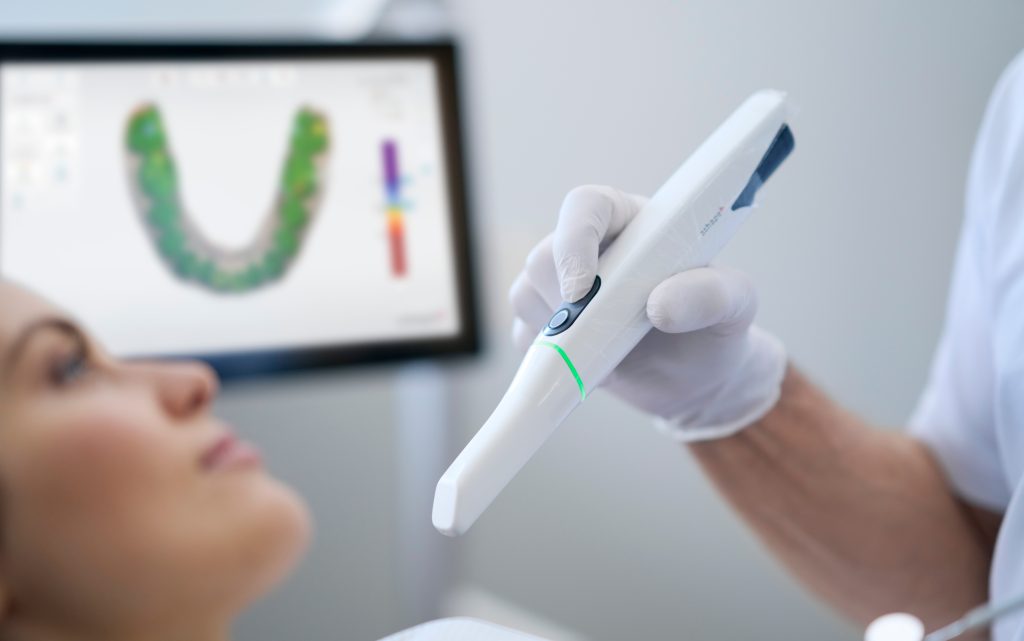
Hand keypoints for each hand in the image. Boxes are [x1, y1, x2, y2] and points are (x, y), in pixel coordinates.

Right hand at [509, 185, 787, 440]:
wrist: (696, 379)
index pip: (586, 206)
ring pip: (525, 293)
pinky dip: (545, 355)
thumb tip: (660, 305)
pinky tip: (587, 363)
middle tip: (604, 331)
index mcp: (632, 223)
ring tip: (606, 349)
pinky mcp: (549, 327)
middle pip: (544, 256)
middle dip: (564, 299)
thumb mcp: (735, 306)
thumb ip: (710, 296)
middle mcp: (591, 249)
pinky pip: (522, 334)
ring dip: (555, 328)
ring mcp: (563, 288)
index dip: (574, 240)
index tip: (583, 289)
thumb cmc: (715, 329)